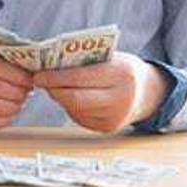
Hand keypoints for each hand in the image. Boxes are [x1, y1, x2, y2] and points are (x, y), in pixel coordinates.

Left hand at [33, 52, 168, 132]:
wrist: (148, 93)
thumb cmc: (122, 69)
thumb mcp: (110, 58)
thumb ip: (84, 60)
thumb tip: (48, 63)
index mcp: (121, 74)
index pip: (81, 77)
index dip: (56, 77)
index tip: (38, 73)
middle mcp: (120, 99)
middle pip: (75, 98)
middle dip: (53, 88)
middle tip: (38, 80)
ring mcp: (115, 117)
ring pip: (74, 108)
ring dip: (59, 96)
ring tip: (53, 85)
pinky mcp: (107, 128)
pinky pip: (79, 116)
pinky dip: (69, 105)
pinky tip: (69, 96)